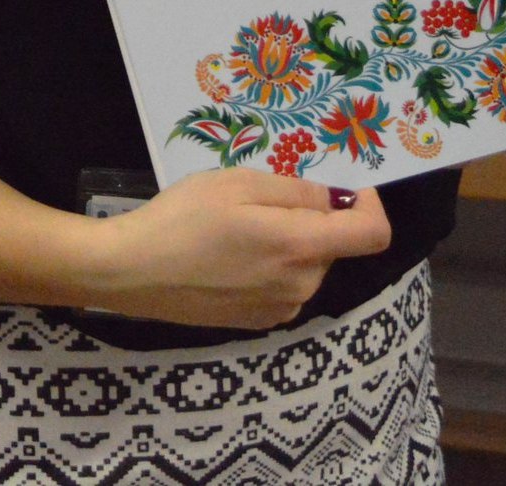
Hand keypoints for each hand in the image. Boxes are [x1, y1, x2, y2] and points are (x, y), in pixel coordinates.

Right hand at [91, 167, 392, 330]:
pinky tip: (228, 255)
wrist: (132, 272)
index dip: (369, 204)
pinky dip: (271, 264)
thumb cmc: (183, 217)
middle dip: (312, 218)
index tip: (345, 185)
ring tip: (236, 226)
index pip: (373, 234)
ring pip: (307, 264)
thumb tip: (337, 197)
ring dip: (289, 241)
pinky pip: (285, 284)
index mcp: (301, 247)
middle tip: (259, 198)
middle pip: (333, 245)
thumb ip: (296, 191)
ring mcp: (281, 309)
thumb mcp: (238, 184)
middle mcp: (302, 286)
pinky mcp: (259, 322)